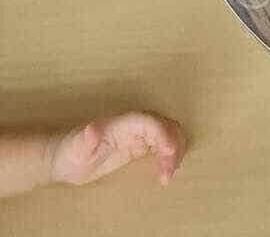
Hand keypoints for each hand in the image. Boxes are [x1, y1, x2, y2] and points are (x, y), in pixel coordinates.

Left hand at [48, 112, 184, 187]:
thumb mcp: (75, 149)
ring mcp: (138, 134)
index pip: (149, 122)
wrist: (65, 158)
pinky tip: (167, 170)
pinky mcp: (140, 144)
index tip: (169, 151)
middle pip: (165, 126)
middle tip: (167, 172)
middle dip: (173, 146)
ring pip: (169, 133)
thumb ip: (86, 139)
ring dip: (175, 150)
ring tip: (168, 174)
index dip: (162, 134)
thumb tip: (92, 129)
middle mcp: (134, 125)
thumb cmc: (70, 153)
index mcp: (122, 124)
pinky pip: (163, 143)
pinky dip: (171, 154)